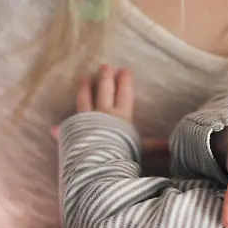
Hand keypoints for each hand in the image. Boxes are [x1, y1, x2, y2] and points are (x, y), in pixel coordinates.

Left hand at [54, 66, 168, 174]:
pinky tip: (55, 129)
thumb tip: (173, 147)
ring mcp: (88, 121)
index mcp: (121, 117)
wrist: (101, 162)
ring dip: (85, 88)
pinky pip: (68, 128)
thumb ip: (156, 147)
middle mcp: (104, 114)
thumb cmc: (123, 154)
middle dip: (105, 77)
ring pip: (85, 99)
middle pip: (104, 90)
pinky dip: (62, 129)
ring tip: (84, 78)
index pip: (124, 95)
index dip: (125, 82)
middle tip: (105, 66)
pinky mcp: (75, 131)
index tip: (124, 71)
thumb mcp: (142, 150)